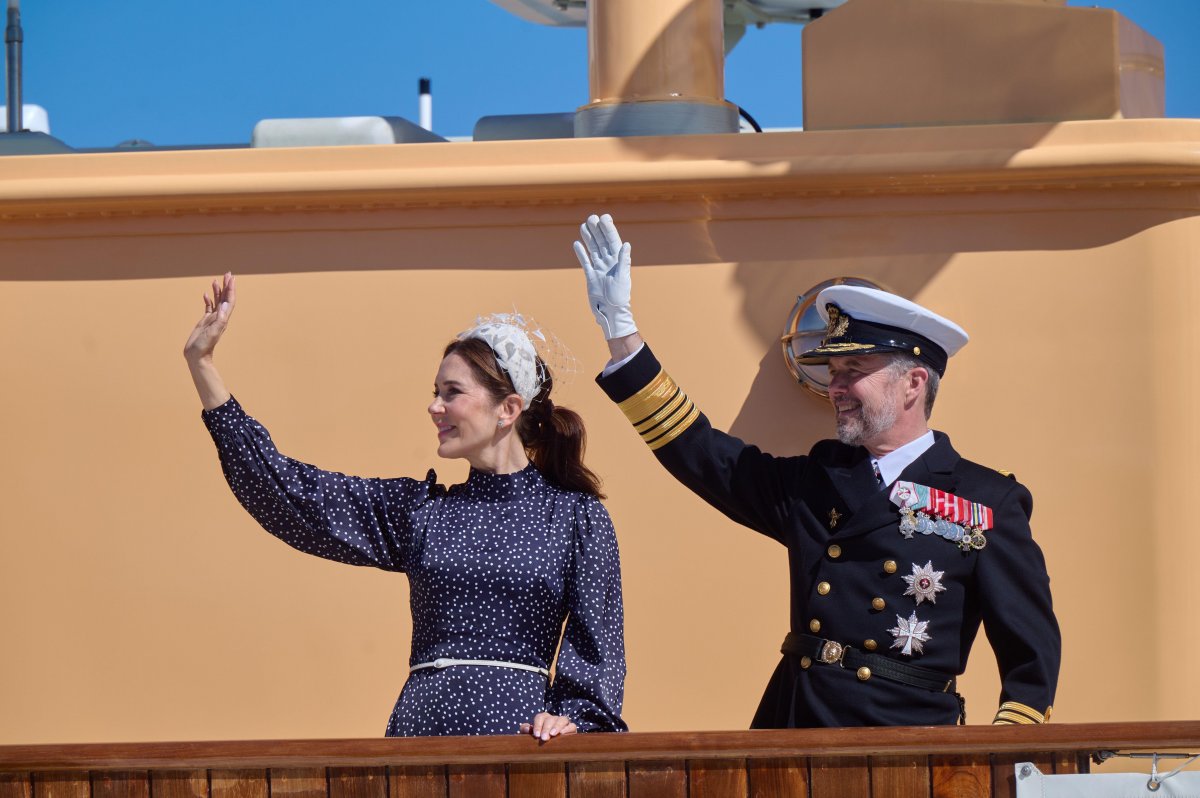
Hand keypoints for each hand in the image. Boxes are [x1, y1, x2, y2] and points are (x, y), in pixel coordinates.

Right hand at [184, 273, 236, 363]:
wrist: (197, 356)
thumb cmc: (204, 346)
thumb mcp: (213, 332)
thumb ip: (220, 319)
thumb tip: (225, 305)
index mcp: (223, 318)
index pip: (229, 301)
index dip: (231, 289)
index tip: (231, 278)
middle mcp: (219, 317)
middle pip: (225, 298)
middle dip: (227, 286)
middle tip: (227, 274)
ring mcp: (212, 319)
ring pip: (217, 301)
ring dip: (218, 291)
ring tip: (216, 280)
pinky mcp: (205, 321)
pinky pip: (208, 308)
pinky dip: (208, 299)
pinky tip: (205, 294)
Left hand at [519, 712, 577, 741]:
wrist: (551, 752)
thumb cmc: (539, 742)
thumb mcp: (530, 737)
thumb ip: (525, 731)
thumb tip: (526, 728)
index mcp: (543, 719)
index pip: (540, 717)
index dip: (538, 725)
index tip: (536, 735)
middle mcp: (553, 719)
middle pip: (550, 719)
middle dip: (546, 728)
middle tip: (544, 738)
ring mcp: (563, 723)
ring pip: (562, 719)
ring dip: (557, 726)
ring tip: (553, 734)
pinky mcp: (571, 729)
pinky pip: (572, 726)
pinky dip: (568, 729)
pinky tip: (563, 735)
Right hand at [574, 213, 636, 339]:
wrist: (610, 312)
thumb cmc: (619, 297)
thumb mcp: (623, 278)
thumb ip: (624, 261)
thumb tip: (626, 244)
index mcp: (618, 261)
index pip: (613, 241)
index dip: (608, 229)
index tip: (604, 217)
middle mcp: (609, 263)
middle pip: (602, 242)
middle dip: (597, 230)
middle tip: (591, 217)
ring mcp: (599, 269)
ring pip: (593, 249)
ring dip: (589, 237)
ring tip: (584, 225)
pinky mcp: (591, 276)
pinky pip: (585, 262)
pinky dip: (581, 253)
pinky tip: (577, 244)